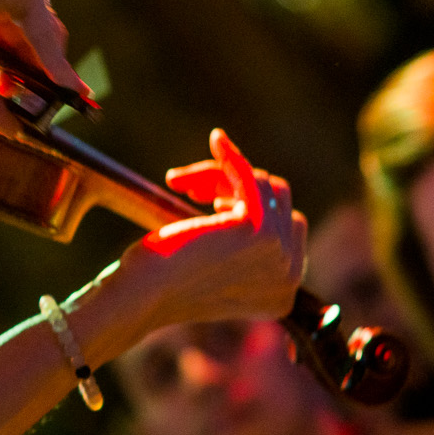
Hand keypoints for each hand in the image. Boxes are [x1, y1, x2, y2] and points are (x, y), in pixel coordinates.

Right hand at [0, 0, 89, 133]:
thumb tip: (14, 129)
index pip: (5, 37)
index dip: (20, 69)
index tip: (30, 103)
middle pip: (30, 34)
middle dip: (36, 73)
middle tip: (41, 109)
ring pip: (42, 27)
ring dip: (47, 68)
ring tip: (47, 102)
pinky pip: (41, 22)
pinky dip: (51, 57)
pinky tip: (58, 85)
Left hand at [106, 129, 306, 327]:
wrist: (143, 292)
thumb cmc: (164, 279)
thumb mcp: (217, 264)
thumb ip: (247, 243)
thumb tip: (262, 189)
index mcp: (283, 294)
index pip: (288, 226)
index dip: (253, 207)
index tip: (215, 206)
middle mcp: (290, 278)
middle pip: (277, 202)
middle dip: (234, 188)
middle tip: (192, 192)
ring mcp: (280, 253)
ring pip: (262, 185)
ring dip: (218, 176)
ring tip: (181, 183)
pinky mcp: (259, 229)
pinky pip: (250, 177)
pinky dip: (232, 156)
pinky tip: (217, 141)